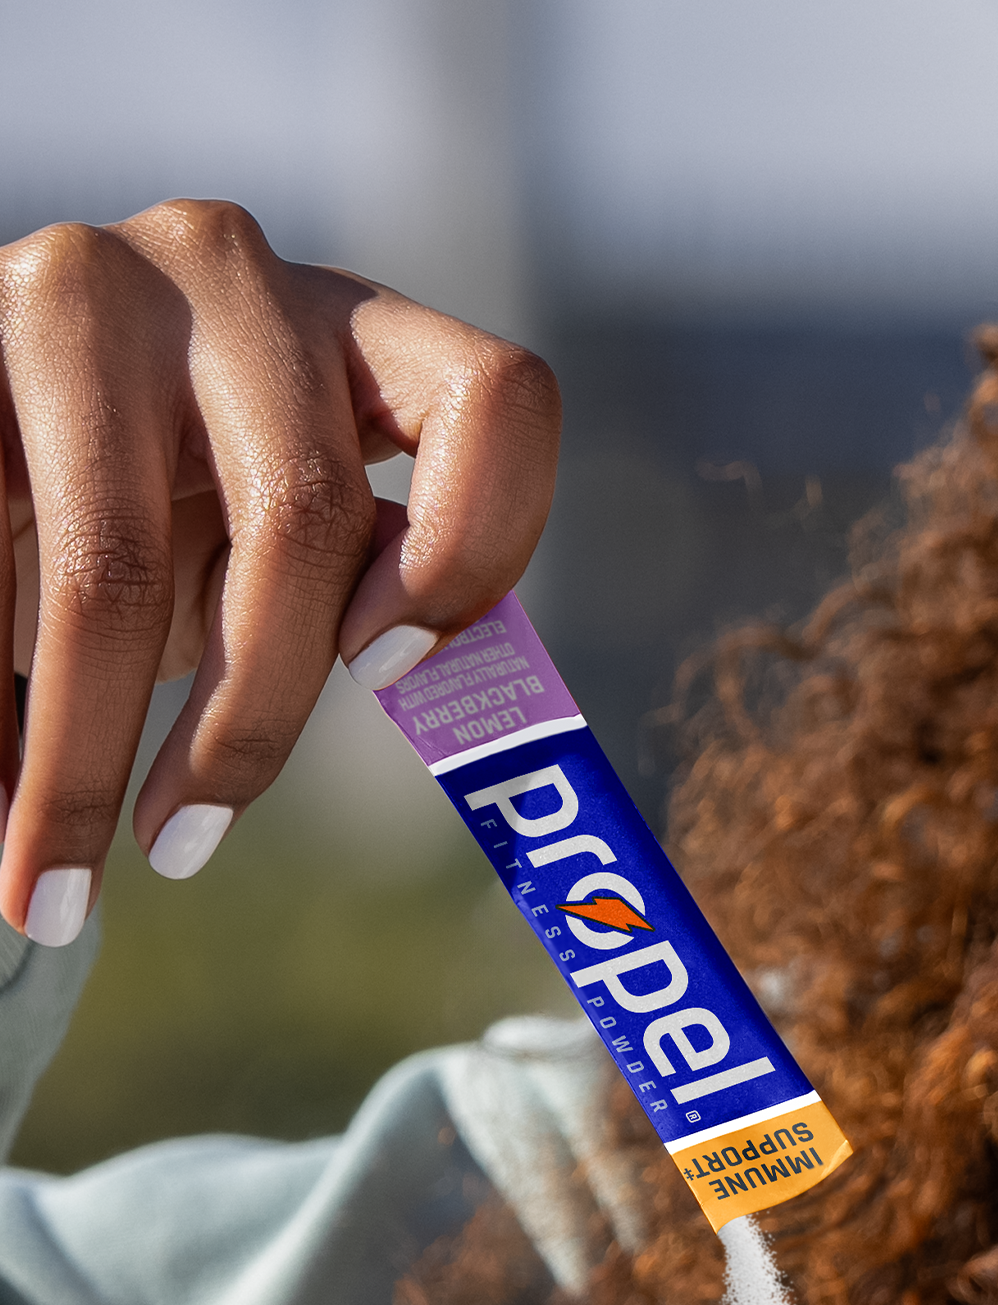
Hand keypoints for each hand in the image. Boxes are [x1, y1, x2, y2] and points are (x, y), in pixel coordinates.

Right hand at [0, 199, 559, 941]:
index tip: (385, 681)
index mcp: (356, 330)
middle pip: (301, 517)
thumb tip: (493, 765)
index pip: (493, 401)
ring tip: (58, 889)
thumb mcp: (266, 547)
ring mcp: (84, 290)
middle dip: (247, 727)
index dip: (474, 549)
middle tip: (183, 853)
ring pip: (114, 566)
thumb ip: (361, 605)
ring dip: (81, 761)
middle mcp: (231, 275)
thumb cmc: (157, 509)